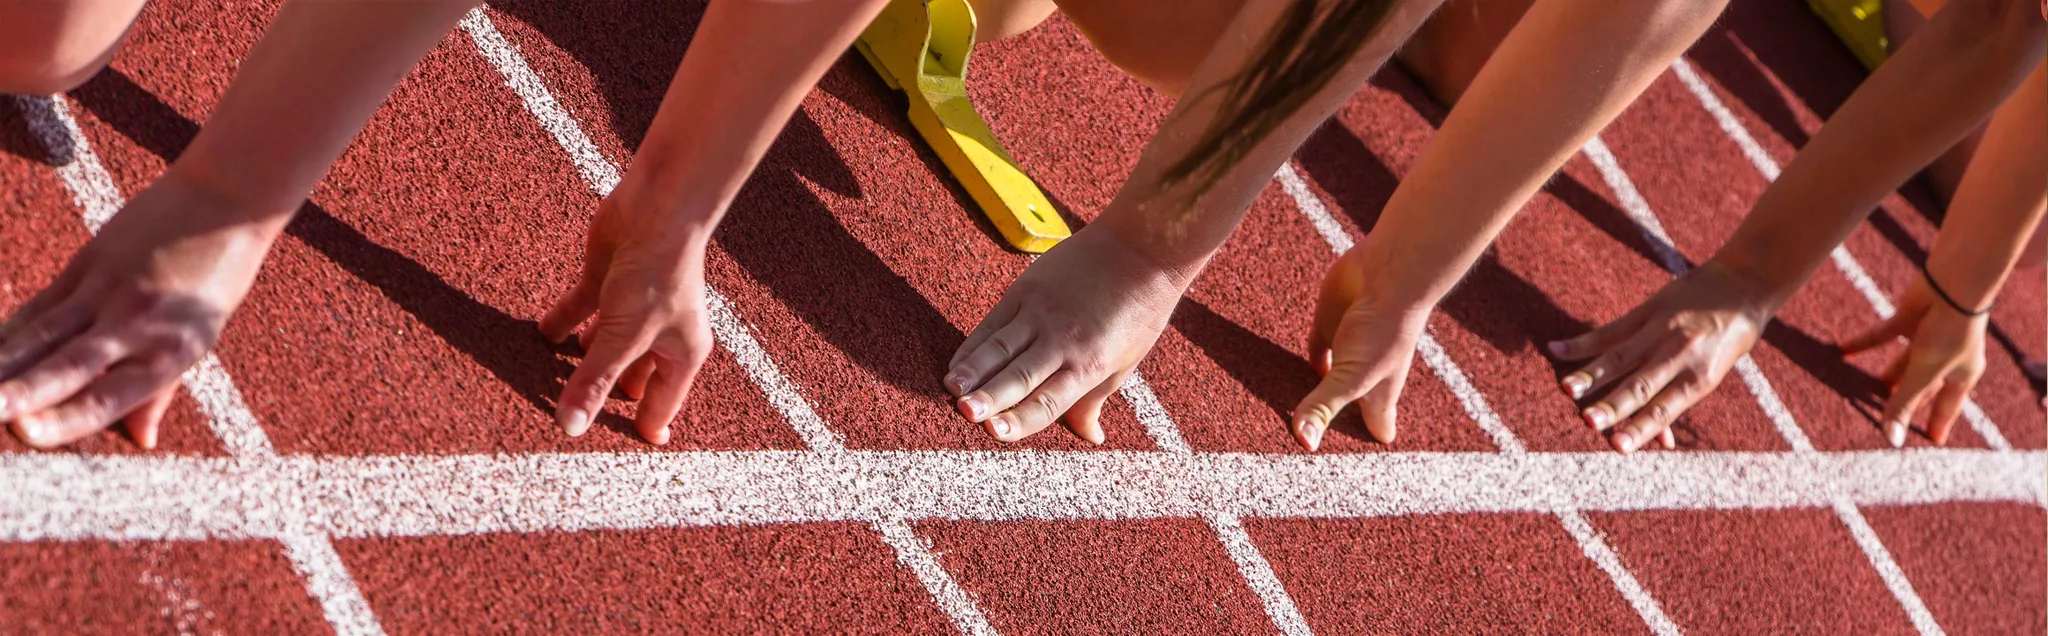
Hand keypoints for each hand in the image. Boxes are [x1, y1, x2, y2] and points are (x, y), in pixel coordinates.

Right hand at [1, 177, 276, 448]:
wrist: (224, 199)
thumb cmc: (218, 274)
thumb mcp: (202, 335)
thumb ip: (162, 388)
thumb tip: (142, 442)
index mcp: (173, 350)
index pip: (112, 394)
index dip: (68, 417)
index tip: (28, 433)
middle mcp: (138, 323)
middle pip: (68, 363)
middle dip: (21, 393)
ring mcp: (108, 290)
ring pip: (42, 333)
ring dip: (0, 363)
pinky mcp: (86, 264)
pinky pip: (40, 306)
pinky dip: (8, 332)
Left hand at [539, 186, 713, 445]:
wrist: (656, 209)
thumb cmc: (658, 273)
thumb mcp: (624, 338)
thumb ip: (594, 382)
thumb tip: (570, 428)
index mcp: (680, 354)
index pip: (660, 405)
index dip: (639, 429)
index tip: (614, 458)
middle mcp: (659, 336)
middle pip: (628, 379)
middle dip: (603, 396)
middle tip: (570, 421)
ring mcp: (631, 311)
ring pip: (602, 348)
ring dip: (579, 362)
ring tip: (547, 386)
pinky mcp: (606, 284)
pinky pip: (581, 313)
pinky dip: (562, 325)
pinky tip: (541, 336)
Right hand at [944, 226, 1191, 443]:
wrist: (1142, 247)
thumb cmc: (1139, 312)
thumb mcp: (1124, 362)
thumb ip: (1095, 400)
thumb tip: (1092, 439)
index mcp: (1089, 364)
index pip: (1048, 400)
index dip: (1019, 419)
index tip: (994, 432)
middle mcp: (1062, 340)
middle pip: (1018, 374)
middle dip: (988, 396)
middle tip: (963, 412)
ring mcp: (1041, 311)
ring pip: (999, 347)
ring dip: (972, 369)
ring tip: (950, 388)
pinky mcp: (1027, 289)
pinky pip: (994, 322)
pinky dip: (973, 345)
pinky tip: (956, 364)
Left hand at [1292, 245, 1428, 450]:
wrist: (1388, 272)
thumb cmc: (1385, 329)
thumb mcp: (1353, 375)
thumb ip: (1324, 406)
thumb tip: (1305, 443)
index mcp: (1379, 396)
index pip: (1377, 431)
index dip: (1365, 453)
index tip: (1347, 477)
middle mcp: (1364, 378)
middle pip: (1346, 411)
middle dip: (1329, 429)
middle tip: (1305, 455)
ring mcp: (1346, 353)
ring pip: (1324, 383)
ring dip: (1307, 397)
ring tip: (1281, 423)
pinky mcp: (1329, 327)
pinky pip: (1312, 351)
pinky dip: (1296, 364)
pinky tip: (1274, 378)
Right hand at [1547, 262, 1776, 452]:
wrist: (1745, 283)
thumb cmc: (1730, 339)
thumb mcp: (1713, 373)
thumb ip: (1680, 401)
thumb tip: (1664, 444)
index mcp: (1699, 377)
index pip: (1663, 409)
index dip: (1639, 428)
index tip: (1617, 447)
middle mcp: (1680, 354)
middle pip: (1639, 385)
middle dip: (1612, 405)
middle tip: (1587, 422)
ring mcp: (1662, 330)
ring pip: (1620, 357)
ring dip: (1591, 374)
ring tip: (1566, 389)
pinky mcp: (1649, 310)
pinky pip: (1611, 330)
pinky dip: (1583, 342)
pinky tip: (1556, 350)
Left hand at [1839, 276, 1985, 446]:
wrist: (1953, 284)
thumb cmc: (1949, 332)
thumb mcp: (1925, 373)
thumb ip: (1904, 403)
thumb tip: (1891, 440)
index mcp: (1962, 376)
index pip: (1947, 407)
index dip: (1938, 424)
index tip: (1932, 443)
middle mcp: (1946, 359)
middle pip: (1922, 388)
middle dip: (1905, 402)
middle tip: (1886, 421)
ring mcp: (1927, 339)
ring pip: (1902, 364)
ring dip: (1886, 376)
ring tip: (1864, 392)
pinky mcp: (1908, 319)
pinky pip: (1882, 336)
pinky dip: (1863, 344)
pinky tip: (1842, 351)